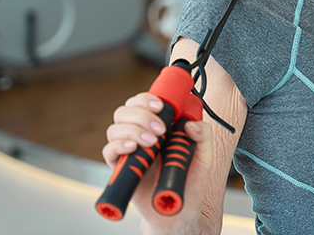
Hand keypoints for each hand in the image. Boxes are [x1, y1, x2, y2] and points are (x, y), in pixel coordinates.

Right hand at [103, 93, 212, 233]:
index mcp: (158, 127)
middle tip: (161, 129)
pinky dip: (119, 145)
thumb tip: (190, 123)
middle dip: (142, 115)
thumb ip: (204, 136)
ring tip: (153, 143)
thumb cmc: (191, 184)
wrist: (180, 213)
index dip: (147, 99)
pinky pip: (108, 151)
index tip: (162, 106)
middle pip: (126, 111)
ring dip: (133, 129)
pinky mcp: (120, 169)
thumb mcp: (205, 158)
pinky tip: (133, 148)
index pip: (143, 103)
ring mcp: (129, 152)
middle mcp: (140, 136)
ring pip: (115, 127)